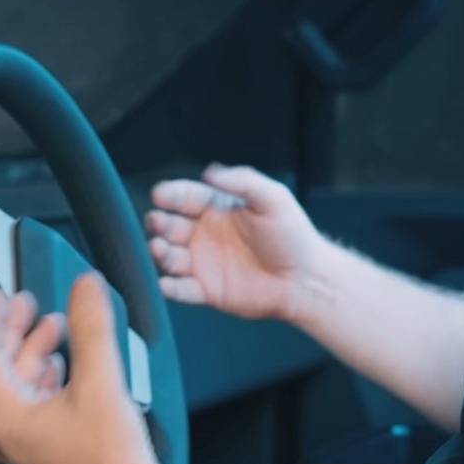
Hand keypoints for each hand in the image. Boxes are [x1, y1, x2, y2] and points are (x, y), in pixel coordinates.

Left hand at [0, 275, 167, 463]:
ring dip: (33, 356)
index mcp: (5, 417)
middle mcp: (5, 436)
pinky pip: (31, 410)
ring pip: (16, 391)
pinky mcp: (41, 458)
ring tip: (56, 330)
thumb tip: (85, 286)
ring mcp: (22, 450)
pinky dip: (43, 382)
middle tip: (30, 305)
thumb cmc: (111, 462)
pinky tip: (65, 371)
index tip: (1, 296)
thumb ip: (91, 328)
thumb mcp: (101, 383)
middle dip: (15, 333)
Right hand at [145, 164, 324, 322]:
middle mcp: (204, 234)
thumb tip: (210, 172)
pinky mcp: (207, 291)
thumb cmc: (293, 236)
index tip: (160, 194)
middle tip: (157, 222)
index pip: (185, 197)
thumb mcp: (273, 198)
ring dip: (159, 253)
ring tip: (159, 249)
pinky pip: (180, 290)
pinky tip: (164, 283)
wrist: (307, 279)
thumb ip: (243, 181)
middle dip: (159, 222)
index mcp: (217, 208)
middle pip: (169, 225)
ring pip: (169, 257)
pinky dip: (168, 288)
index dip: (171, 195)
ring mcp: (203, 263)